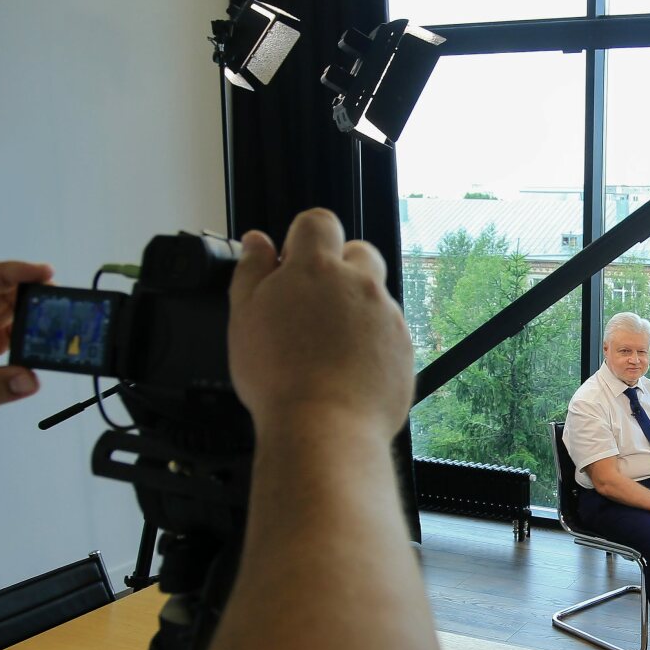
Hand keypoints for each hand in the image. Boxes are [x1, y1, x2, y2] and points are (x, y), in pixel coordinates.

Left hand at [0, 259, 53, 461]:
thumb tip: (30, 379)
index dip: (8, 274)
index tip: (42, 272)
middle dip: (28, 290)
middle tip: (64, 299)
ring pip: (3, 311)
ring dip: (31, 313)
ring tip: (62, 320)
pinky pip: (6, 335)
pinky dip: (28, 335)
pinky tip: (46, 341)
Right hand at [228, 209, 411, 433]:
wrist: (325, 428)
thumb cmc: (279, 378)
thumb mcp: (244, 316)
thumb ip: (252, 270)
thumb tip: (258, 242)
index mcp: (316, 268)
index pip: (318, 222)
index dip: (304, 238)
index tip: (292, 262)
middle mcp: (360, 283)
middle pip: (358, 252)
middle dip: (339, 268)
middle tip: (312, 305)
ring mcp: (387, 315)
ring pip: (375, 295)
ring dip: (355, 308)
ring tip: (327, 345)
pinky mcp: (404, 347)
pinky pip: (389, 332)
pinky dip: (372, 342)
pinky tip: (347, 368)